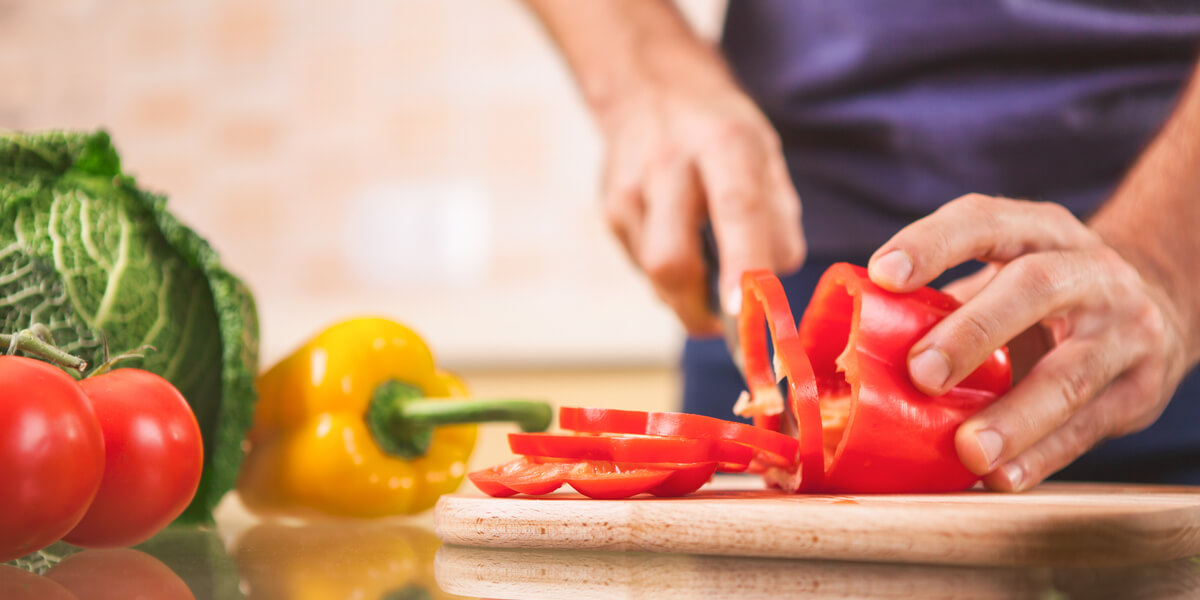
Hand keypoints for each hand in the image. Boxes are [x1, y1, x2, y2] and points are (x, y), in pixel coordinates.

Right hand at [598, 69, 803, 333]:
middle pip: (671, 259)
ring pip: (653, 273)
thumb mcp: (767, 154)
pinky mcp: (609, 210)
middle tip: (730, 326)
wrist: (650, 87)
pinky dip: (668, 276)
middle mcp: (669, 165)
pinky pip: (642, 266)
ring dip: (686, 296)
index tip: (746, 314)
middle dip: (699, 307)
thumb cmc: (722, 131)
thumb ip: (780, 218)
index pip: (734, 209)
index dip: (742, 265)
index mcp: (723, 143)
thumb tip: (774, 281)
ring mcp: (629, 190)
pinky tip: (682, 246)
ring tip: (710, 280)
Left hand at [866, 194, 1190, 490]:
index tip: (883, 275)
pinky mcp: (1141, 387)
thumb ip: (942, 300)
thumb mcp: (1004, 273)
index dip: (933, 243)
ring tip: (968, 449)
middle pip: (1034, 288)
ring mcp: (1124, 327)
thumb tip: (849, 346)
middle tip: (920, 374)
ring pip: (1070, 372)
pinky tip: (1002, 477)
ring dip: (1015, 415)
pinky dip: (1043, 455)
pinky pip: (1090, 425)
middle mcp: (1088, 269)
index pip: (984, 221)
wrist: (1155, 309)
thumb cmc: (1043, 297)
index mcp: (1038, 230)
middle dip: (973, 333)